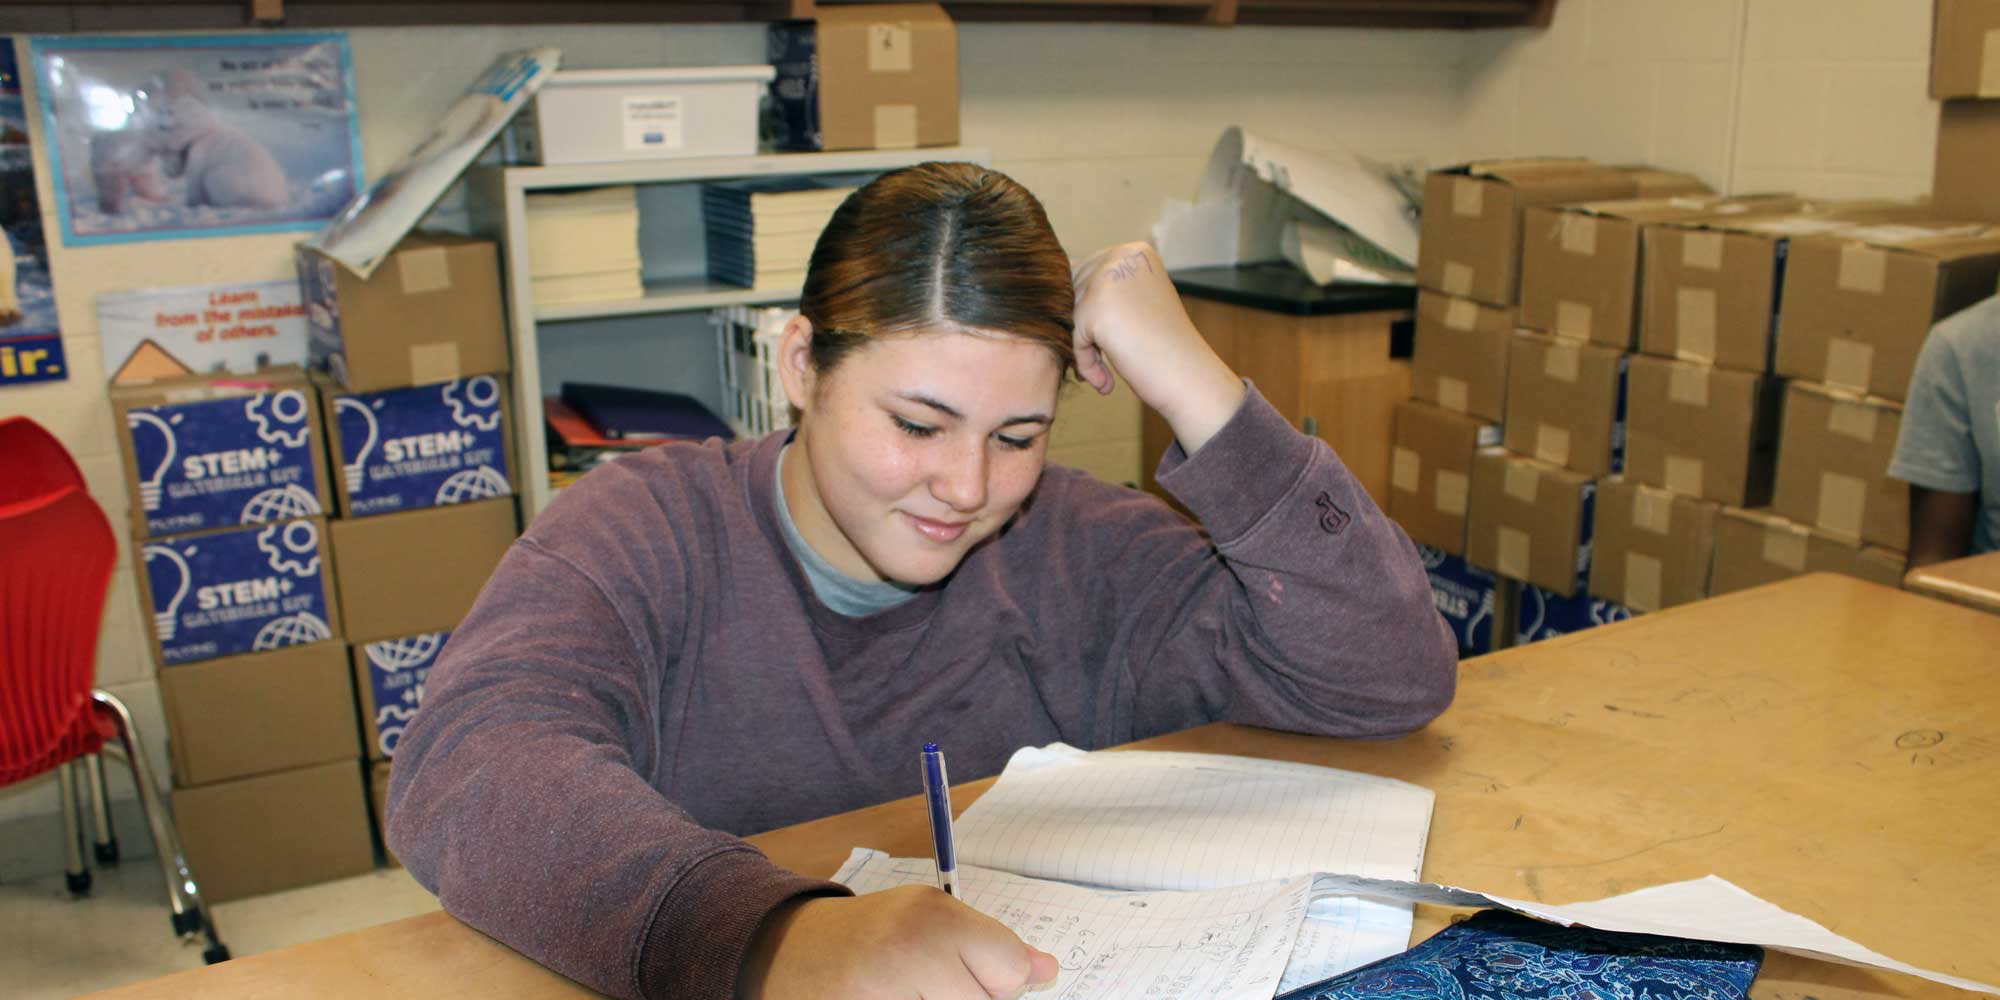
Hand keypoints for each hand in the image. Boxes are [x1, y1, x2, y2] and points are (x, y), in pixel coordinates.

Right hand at [739, 887, 1058, 998]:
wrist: (790, 956)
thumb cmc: (873, 936)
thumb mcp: (932, 919)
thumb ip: (991, 945)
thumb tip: (1047, 971)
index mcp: (931, 919)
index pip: (1009, 971)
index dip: (996, 975)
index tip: (962, 965)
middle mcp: (906, 957)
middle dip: (964, 998)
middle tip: (925, 984)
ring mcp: (883, 996)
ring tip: (905, 993)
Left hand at [1070, 242, 1244, 453]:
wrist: (1190, 377)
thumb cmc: (1164, 348)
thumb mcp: (1136, 303)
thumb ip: (1103, 289)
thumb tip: (1053, 285)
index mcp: (1134, 252)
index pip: (1084, 274)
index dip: (1088, 313)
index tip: (1110, 341)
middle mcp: (1121, 257)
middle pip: (1073, 294)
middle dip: (1083, 330)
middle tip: (1103, 360)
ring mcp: (1108, 280)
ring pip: (1070, 315)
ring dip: (1083, 348)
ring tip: (1105, 372)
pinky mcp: (1097, 308)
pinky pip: (1072, 338)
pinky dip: (1085, 364)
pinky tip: (1106, 383)